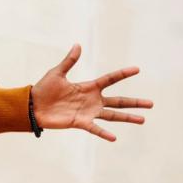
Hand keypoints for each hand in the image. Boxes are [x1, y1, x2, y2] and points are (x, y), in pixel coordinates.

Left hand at [31, 44, 151, 141]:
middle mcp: (92, 100)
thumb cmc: (43, 89)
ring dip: (127, 118)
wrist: (31, 106)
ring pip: (112, 115)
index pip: (110, 79)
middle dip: (134, 102)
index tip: (137, 69)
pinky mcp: (79, 122)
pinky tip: (114, 137)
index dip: (123, 74)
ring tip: (143, 120)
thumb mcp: (57, 73)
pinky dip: (103, 133)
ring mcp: (87, 112)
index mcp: (88, 87)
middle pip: (118, 101)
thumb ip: (69, 61)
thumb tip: (78, 45)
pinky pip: (94, 128)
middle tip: (151, 104)